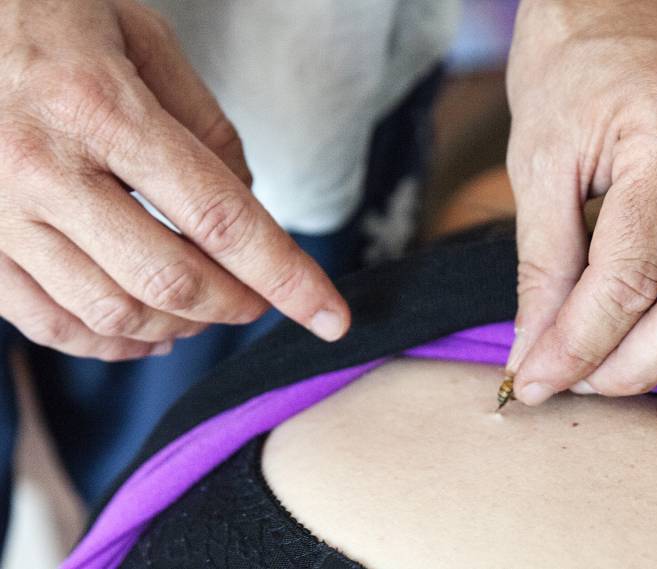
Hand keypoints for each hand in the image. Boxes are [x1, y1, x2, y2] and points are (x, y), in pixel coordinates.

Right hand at [0, 0, 349, 360]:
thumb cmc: (50, 15)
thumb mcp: (142, 38)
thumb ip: (204, 124)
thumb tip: (248, 200)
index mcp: (99, 107)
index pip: (218, 216)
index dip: (285, 275)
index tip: (330, 316)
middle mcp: (43, 167)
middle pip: (168, 279)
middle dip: (235, 304)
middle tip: (260, 299)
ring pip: (109, 312)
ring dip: (178, 327)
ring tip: (206, 312)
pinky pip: (46, 322)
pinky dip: (107, 342)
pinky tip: (144, 333)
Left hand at [505, 0, 656, 425]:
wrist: (624, 8)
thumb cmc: (573, 70)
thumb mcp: (538, 160)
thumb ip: (543, 264)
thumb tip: (538, 351)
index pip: (630, 274)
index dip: (578, 342)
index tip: (533, 380)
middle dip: (633, 364)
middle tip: (576, 388)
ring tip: (626, 399)